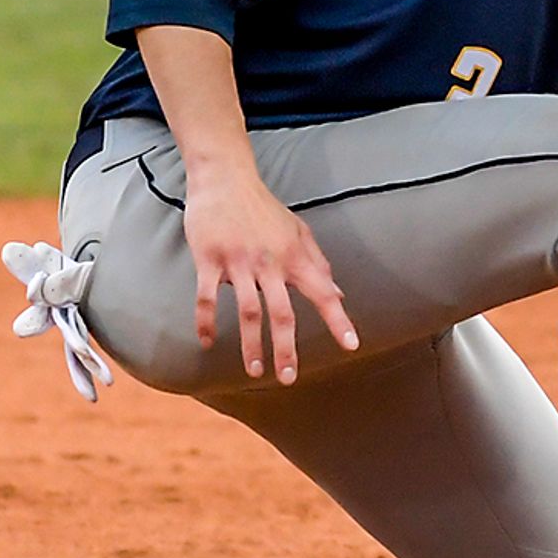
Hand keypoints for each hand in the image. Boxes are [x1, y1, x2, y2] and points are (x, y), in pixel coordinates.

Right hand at [182, 165, 356, 382]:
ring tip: (255, 371)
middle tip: (288, 378)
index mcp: (296, 257)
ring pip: (248, 312)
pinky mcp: (209, 260)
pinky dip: (206, 322)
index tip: (351, 346)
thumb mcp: (299, 232)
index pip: (323, 293)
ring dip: (251, 345)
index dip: (338, 320)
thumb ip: (318, 264)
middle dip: (287, 349)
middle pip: (282, 313)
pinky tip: (207, 343)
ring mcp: (239, 262)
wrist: (226, 179)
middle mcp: (271, 262)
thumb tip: (339, 295)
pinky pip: (207, 298)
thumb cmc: (264, 209)